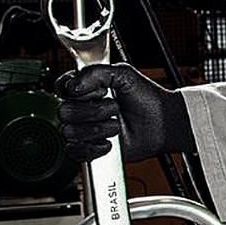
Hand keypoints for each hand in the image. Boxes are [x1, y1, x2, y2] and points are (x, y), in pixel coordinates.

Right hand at [56, 63, 194, 162]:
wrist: (164, 123)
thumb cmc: (147, 98)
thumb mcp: (124, 74)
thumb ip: (96, 72)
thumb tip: (73, 84)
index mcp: (86, 89)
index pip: (61, 88)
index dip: (75, 90)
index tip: (98, 90)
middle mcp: (83, 109)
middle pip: (64, 111)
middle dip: (93, 110)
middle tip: (115, 108)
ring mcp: (86, 130)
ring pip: (69, 132)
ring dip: (97, 129)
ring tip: (117, 126)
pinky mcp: (92, 149)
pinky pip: (76, 152)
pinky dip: (93, 148)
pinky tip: (110, 143)